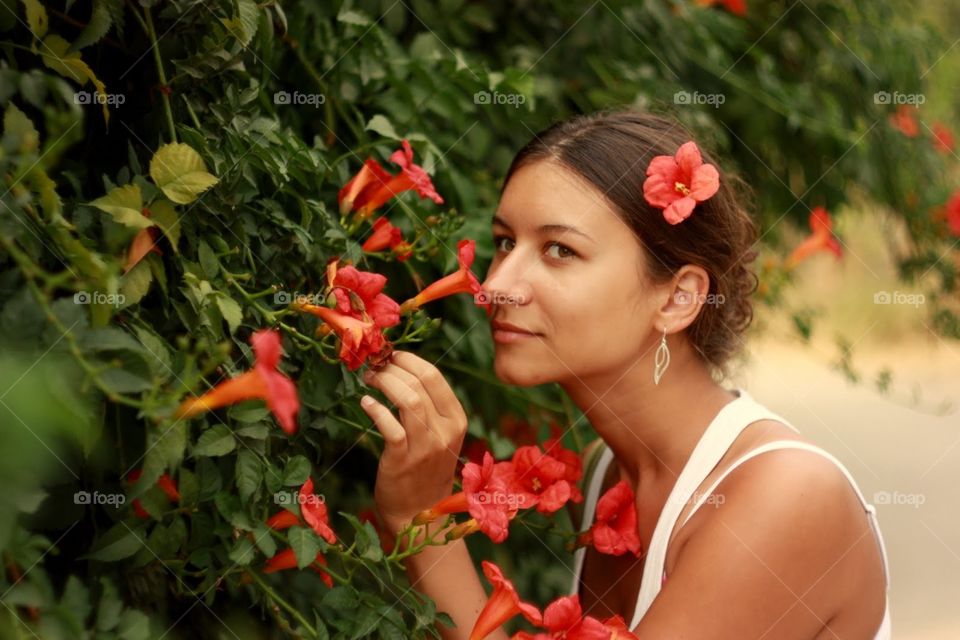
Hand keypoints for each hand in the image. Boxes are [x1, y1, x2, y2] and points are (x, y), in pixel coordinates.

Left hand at [359, 351, 467, 532]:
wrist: (420, 513)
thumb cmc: (425, 469)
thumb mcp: (440, 435)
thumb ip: (430, 407)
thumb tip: (401, 370)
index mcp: (457, 419)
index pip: (435, 376)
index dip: (409, 360)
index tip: (391, 356)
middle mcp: (446, 430)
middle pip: (420, 383)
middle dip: (393, 367)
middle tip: (374, 365)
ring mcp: (427, 446)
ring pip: (409, 399)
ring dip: (385, 382)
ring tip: (370, 378)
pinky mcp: (404, 459)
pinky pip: (390, 426)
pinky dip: (376, 409)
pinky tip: (366, 402)